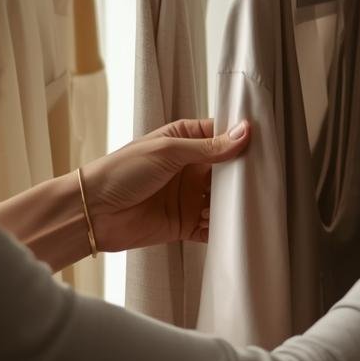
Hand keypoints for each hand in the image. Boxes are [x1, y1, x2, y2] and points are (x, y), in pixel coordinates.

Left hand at [78, 119, 251, 252]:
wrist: (92, 213)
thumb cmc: (121, 171)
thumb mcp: (167, 151)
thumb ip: (208, 146)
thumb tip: (244, 133)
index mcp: (184, 142)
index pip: (221, 136)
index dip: (242, 140)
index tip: (266, 145)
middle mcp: (190, 168)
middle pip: (228, 170)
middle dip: (245, 174)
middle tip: (267, 177)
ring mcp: (189, 196)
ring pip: (224, 199)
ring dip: (237, 202)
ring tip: (255, 203)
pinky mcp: (186, 223)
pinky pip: (213, 226)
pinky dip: (224, 228)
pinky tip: (236, 226)